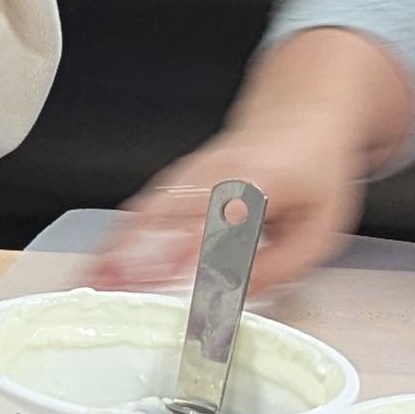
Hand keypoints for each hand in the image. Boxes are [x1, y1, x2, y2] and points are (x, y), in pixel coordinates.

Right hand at [95, 28, 414, 293]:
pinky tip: (103, 258)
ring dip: (116, 247)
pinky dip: (117, 236)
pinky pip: (140, 208)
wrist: (297, 119)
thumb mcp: (320, 227)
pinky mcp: (176, 179)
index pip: (216, 225)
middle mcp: (215, 177)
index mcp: (256, 186)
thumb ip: (281, 267)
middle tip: (112, 285)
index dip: (193, 254)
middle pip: (165, 215)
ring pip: (143, 211)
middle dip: (135, 253)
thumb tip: (239, 294)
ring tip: (94, 279)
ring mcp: (190, 175)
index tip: (172, 281)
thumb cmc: (311, 170)